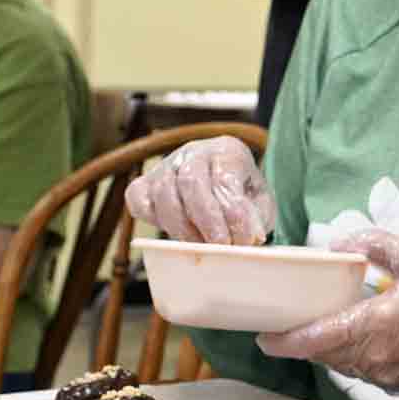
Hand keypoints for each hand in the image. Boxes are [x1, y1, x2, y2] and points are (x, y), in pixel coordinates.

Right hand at [126, 134, 272, 244]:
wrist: (224, 197)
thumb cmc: (243, 201)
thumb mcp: (260, 207)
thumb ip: (255, 218)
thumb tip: (246, 237)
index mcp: (227, 151)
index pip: (225, 178)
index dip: (233, 212)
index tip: (244, 239)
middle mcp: (194, 153)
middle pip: (191, 181)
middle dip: (207, 219)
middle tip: (220, 247)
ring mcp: (166, 166)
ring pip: (164, 192)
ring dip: (182, 227)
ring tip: (201, 248)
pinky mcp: (144, 184)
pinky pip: (138, 200)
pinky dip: (152, 220)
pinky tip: (174, 236)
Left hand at [259, 229, 398, 392]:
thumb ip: (376, 246)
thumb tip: (340, 243)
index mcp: (378, 324)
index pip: (317, 339)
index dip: (285, 340)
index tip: (263, 336)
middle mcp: (377, 356)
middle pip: (322, 353)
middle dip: (300, 341)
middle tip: (281, 323)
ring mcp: (386, 374)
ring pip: (340, 364)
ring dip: (324, 348)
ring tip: (312, 327)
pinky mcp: (395, 384)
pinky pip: (360, 370)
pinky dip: (347, 355)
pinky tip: (349, 337)